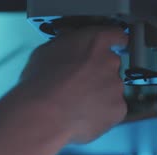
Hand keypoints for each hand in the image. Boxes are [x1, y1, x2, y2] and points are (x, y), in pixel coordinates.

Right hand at [18, 27, 127, 143]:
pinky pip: (112, 110)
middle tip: (79, 84)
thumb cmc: (38, 82)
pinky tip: (82, 117)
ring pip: (111, 89)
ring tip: (76, 105)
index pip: (116, 35)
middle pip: (111, 65)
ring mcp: (116, 87)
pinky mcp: (118, 109)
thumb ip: (66, 45)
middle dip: (98, 73)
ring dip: (99, 94)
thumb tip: (70, 45)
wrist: (42, 115)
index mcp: (95, 42)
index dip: (113, 42)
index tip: (109, 49)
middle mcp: (110, 61)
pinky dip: (100, 113)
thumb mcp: (46, 52)